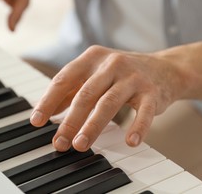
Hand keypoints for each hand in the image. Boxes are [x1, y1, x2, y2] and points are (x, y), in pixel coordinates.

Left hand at [30, 45, 184, 151]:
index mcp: (92, 58)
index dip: (48, 101)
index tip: (37, 121)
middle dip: (70, 120)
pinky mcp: (152, 92)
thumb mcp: (95, 74)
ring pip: (109, 103)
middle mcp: (111, 64)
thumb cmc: (123, 74)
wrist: (165, 68)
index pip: (64, 79)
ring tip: (80, 145)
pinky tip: (130, 141)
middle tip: (60, 142)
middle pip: (85, 94)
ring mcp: (132, 77)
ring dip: (93, 126)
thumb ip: (72, 89)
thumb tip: (48, 111)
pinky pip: (144, 112)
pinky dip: (137, 127)